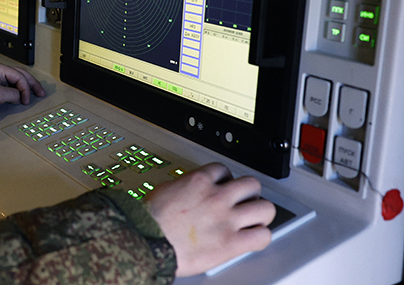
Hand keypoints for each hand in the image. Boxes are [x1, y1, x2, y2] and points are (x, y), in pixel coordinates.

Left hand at [0, 61, 45, 117]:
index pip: (19, 76)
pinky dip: (18, 90)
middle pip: (21, 75)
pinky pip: (11, 85)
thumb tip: (20, 96)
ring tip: (35, 93)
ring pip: (17, 79)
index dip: (25, 89)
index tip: (26, 100)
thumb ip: (13, 94)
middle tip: (40, 92)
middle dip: (31, 84)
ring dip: (26, 87)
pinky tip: (22, 96)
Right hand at [143, 162, 275, 276]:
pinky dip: (260, 237)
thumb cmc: (149, 220)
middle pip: (251, 185)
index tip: (224, 187)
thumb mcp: (165, 191)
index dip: (226, 180)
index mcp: (199, 181)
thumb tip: (186, 193)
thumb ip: (183, 189)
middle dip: (249, 194)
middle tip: (244, 203)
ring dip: (261, 214)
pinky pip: (262, 236)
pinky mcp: (231, 242)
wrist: (146, 240)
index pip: (224, 170)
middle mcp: (217, 197)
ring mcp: (227, 219)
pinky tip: (252, 239)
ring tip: (254, 220)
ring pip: (265, 208)